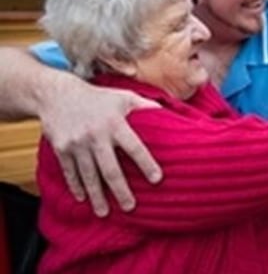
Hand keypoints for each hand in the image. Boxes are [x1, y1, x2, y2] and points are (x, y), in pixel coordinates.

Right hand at [40, 75, 161, 216]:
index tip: (157, 179)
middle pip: (110, 169)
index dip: (147, 163)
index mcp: (116, 123)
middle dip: (120, 191)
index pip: (135, 147)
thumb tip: (170, 115)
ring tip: (104, 213)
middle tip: (130, 207)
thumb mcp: (125, 97)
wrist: (58, 94)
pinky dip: (77, 187)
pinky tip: (83, 199)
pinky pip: (70, 172)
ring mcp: (77, 144)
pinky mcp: (61, 149)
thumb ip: (146, 107)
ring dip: (97, 196)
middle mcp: (96, 135)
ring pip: (89, 175)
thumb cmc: (99, 98)